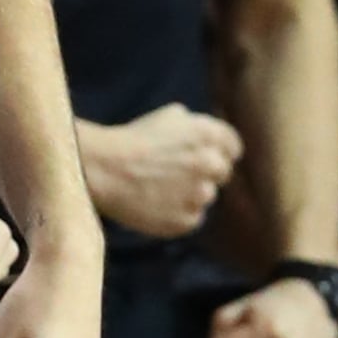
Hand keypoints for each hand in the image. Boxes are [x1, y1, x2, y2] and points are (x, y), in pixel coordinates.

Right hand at [78, 105, 243, 238]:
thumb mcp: (168, 117)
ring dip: (190, 193)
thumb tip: (206, 134)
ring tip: (159, 186)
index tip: (202, 153)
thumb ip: (196, 126)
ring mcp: (200, 195)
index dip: (218, 150)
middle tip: (176, 170)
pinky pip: (191, 217)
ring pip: (205, 196)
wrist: (105, 168)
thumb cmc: (132, 139)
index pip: (233, 147)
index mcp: (209, 135)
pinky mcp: (186, 220)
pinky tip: (155, 201)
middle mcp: (211, 165)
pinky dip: (177, 212)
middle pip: (223, 172)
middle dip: (204, 171)